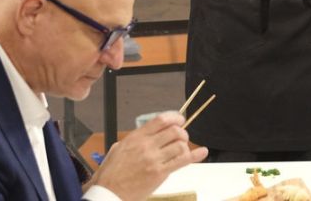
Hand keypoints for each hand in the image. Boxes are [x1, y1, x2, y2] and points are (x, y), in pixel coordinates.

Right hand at [88, 111, 208, 199]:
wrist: (108, 193)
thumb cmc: (111, 173)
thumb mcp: (118, 148)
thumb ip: (135, 139)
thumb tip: (149, 134)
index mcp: (136, 137)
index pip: (161, 120)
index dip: (175, 117)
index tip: (180, 119)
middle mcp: (146, 146)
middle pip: (174, 130)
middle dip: (182, 132)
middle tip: (182, 137)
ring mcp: (154, 160)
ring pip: (180, 145)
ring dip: (185, 145)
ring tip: (183, 148)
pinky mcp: (160, 173)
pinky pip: (182, 161)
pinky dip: (195, 155)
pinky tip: (202, 152)